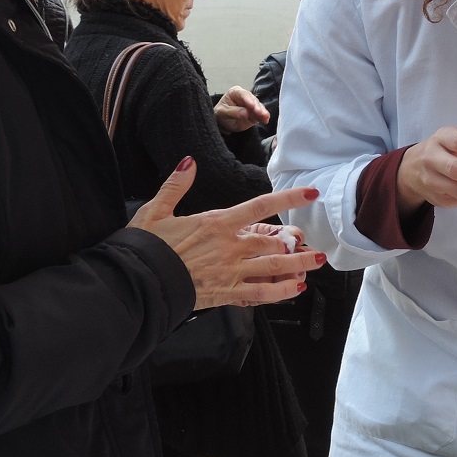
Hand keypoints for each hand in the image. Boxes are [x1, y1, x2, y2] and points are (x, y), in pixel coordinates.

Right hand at [130, 159, 323, 308]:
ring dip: (298, 264)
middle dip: (296, 241)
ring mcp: (230, 272)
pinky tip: (295, 288)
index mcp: (217, 223)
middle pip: (273, 242)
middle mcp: (229, 247)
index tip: (310, 193)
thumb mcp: (156, 209)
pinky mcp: (226, 294)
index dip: (288, 199)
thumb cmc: (146, 247)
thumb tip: (190, 162)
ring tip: (317, 261)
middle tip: (311, 242)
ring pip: (273, 267)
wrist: (139, 282)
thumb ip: (176, 185)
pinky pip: (260, 293)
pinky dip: (281, 292)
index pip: (260, 206)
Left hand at [214, 86, 269, 133]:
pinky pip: (261, 114)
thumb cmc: (221, 114)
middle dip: (257, 106)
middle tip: (260, 112)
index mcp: (235, 92)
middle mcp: (245, 97)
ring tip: (265, 117)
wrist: (224, 123)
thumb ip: (233, 112)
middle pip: (253, 100)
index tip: (252, 106)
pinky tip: (266, 120)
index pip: (243, 94)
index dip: (248, 99)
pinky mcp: (256, 113)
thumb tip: (245, 113)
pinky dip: (264, 117)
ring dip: (262, 112)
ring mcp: (252, 105)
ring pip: (259, 107)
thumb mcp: (222, 113)